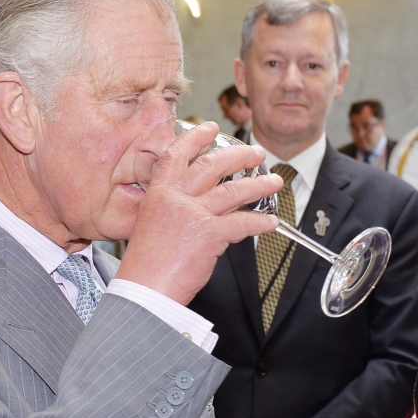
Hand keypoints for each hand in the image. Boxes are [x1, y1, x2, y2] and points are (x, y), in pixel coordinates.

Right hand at [116, 122, 281, 304]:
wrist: (144, 290)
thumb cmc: (146, 266)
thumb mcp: (152, 225)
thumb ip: (172, 210)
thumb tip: (199, 205)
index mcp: (157, 194)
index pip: (177, 155)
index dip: (195, 138)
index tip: (210, 127)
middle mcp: (174, 198)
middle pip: (212, 165)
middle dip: (239, 155)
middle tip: (256, 152)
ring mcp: (192, 214)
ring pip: (234, 190)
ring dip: (259, 185)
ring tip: (274, 182)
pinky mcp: (209, 234)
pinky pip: (244, 222)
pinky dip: (261, 221)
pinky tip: (270, 222)